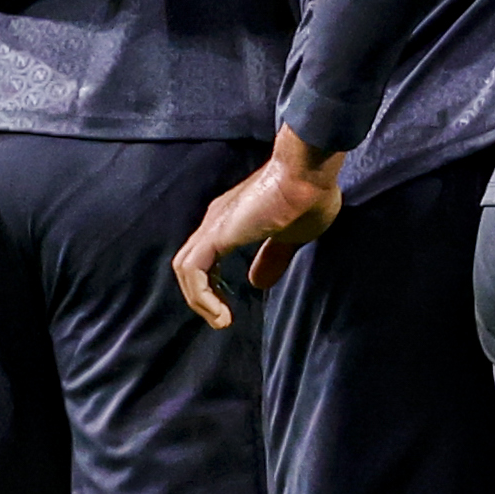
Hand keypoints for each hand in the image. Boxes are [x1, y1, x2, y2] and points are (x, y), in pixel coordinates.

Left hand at [173, 133, 344, 327]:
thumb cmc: (308, 198)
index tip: (231, 302)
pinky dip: (202, 296)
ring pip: (186, 269)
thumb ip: (273, 259)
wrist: (307, 173)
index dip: (214, 283)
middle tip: (222, 316)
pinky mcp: (217, 234)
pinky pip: (194, 271)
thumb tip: (258, 284)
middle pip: (189, 264)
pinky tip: (222, 313)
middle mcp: (215, 221)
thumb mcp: (292, 238)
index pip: (206, 255)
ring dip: (199, 300)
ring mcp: (213, 226)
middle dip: (202, 295)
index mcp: (231, 220)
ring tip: (221, 320)